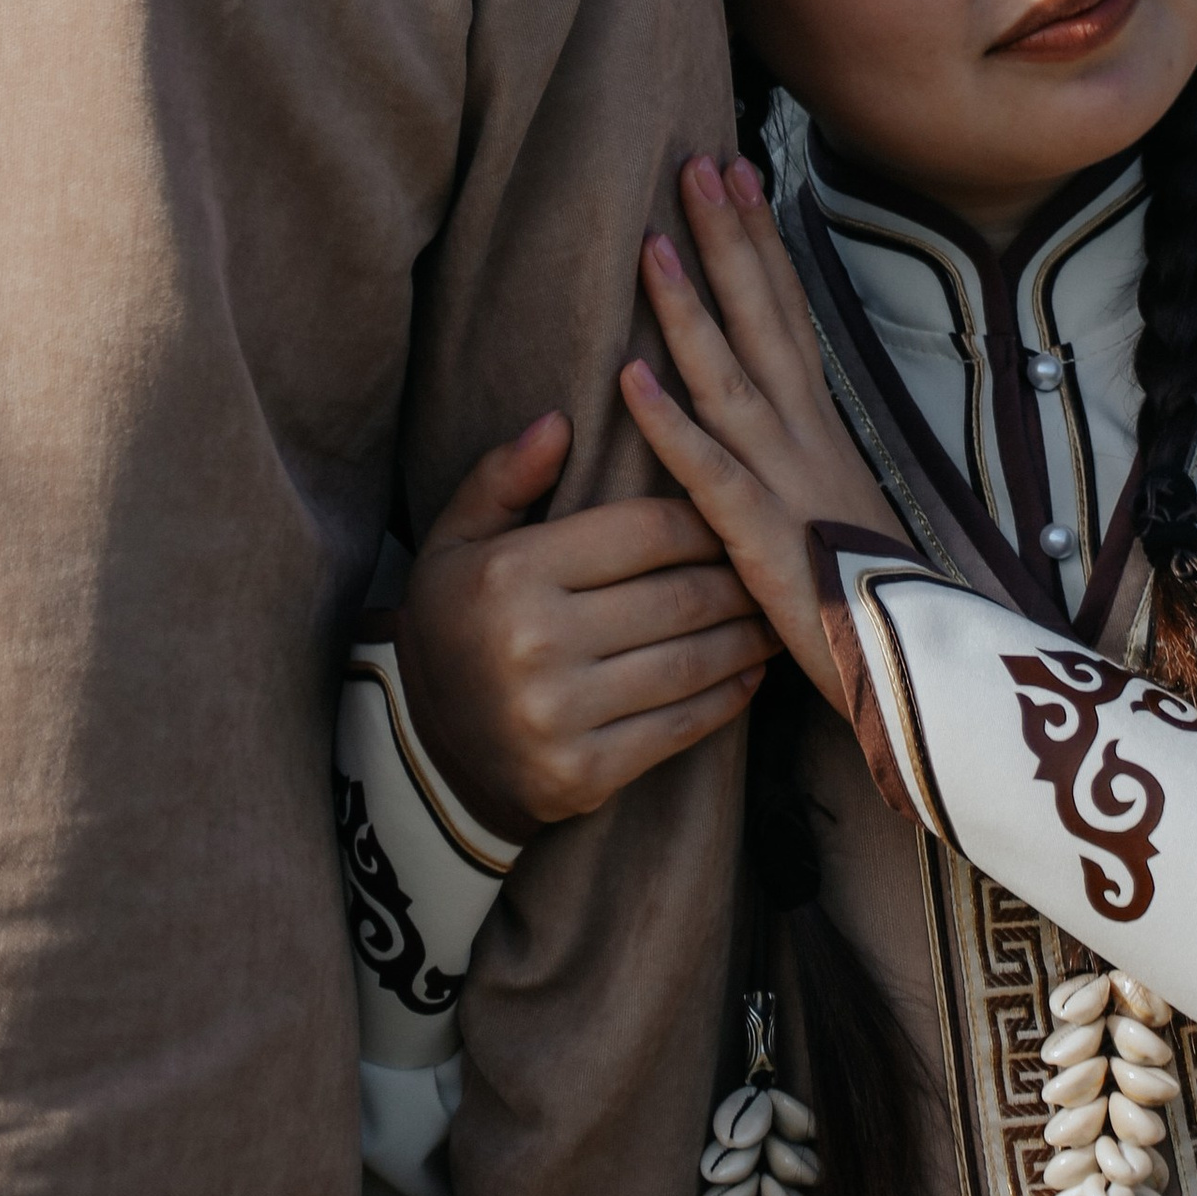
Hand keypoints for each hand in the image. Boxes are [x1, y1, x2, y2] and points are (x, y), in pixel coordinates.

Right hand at [392, 411, 776, 832]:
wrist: (426, 748)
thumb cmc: (454, 625)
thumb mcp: (455, 541)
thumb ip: (503, 478)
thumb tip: (559, 422)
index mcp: (511, 574)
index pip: (643, 532)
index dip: (702, 521)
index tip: (729, 518)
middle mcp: (535, 643)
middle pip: (678, 598)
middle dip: (736, 581)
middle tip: (767, 568)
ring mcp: (560, 716)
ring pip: (690, 663)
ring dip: (746, 638)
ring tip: (770, 617)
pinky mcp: (583, 773)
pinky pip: (680, 728)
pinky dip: (727, 699)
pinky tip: (750, 675)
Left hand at [620, 158, 896, 706]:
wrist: (923, 673)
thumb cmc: (872, 595)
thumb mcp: (834, 503)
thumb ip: (799, 452)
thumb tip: (769, 401)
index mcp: (822, 426)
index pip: (786, 312)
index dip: (759, 239)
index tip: (735, 170)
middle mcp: (808, 438)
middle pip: (763, 319)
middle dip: (728, 239)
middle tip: (696, 162)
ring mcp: (786, 483)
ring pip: (729, 378)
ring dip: (688, 309)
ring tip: (650, 243)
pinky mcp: (761, 540)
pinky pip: (707, 474)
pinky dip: (668, 424)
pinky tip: (628, 380)